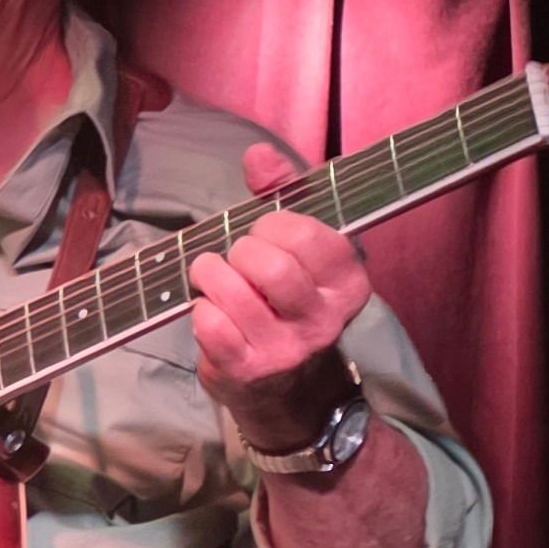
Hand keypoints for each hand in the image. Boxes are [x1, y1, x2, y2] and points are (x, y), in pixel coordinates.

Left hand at [189, 143, 371, 449]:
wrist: (288, 392)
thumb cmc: (287, 303)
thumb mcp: (299, 247)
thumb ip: (282, 193)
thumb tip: (257, 155)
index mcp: (348, 283)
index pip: (307, 234)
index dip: (274, 224)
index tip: (266, 232)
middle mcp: (324, 320)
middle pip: (269, 264)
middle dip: (240, 250)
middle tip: (238, 258)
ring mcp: (286, 349)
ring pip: (233, 290)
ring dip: (211, 274)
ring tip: (213, 278)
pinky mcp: (247, 371)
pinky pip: (209, 322)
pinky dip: (200, 308)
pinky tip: (210, 311)